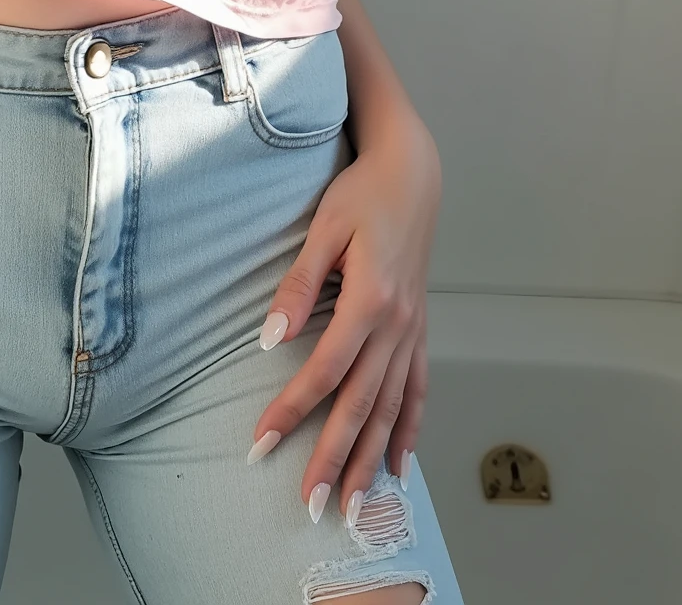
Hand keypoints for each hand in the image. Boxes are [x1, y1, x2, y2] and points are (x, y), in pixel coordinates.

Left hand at [249, 111, 440, 522]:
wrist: (413, 175)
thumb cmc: (362, 196)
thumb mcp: (323, 229)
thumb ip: (298, 285)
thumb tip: (271, 336)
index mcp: (370, 301)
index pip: (324, 371)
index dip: (292, 411)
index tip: (261, 443)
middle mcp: (397, 326)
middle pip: (361, 405)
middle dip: (333, 458)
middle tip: (311, 505)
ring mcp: (413, 331)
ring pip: (392, 410)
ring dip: (370, 460)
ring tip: (352, 506)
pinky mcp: (419, 329)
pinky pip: (417, 390)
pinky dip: (409, 430)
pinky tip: (399, 465)